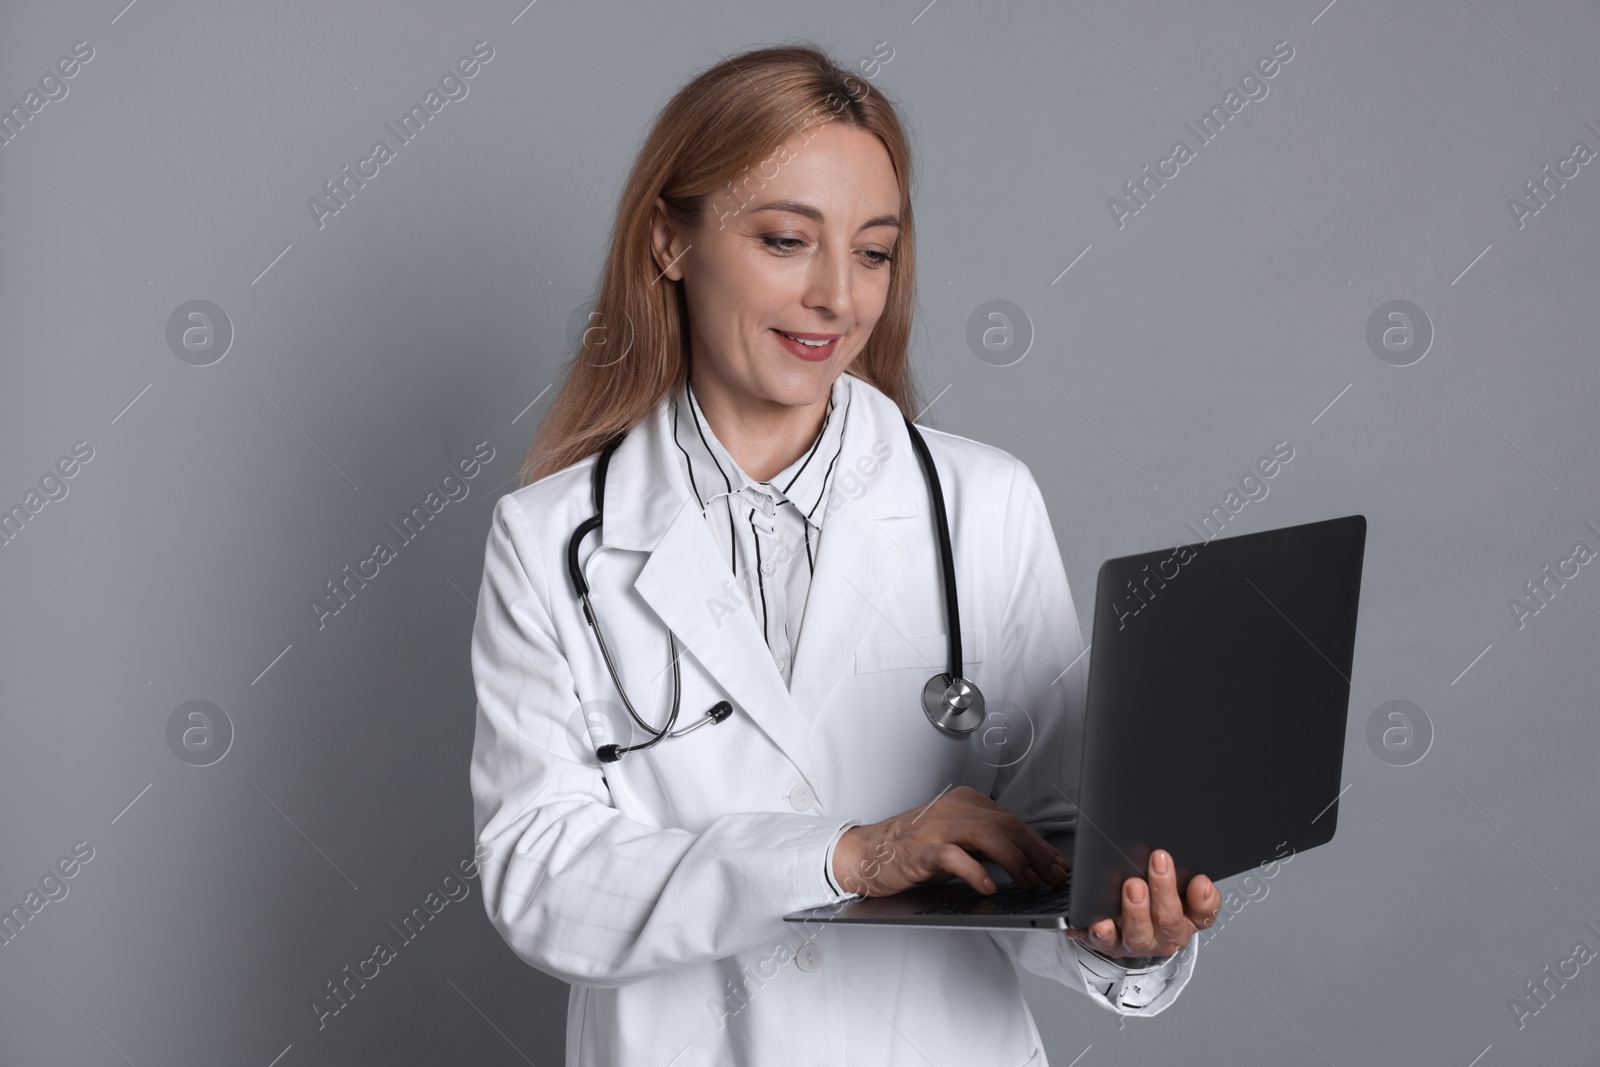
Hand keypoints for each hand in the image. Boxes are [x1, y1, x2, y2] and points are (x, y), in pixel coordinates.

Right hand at [831, 786, 1067, 897]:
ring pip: (988, 835)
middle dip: (1036, 853)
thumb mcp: (957, 842)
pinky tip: (989, 886)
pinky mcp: (922, 848)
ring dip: (1015, 861)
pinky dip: (976, 872)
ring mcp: (938, 826)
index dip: (1040, 845)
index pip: (1013, 821)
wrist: (868, 853)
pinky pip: (954, 856)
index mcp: (966, 802)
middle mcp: (954, 808)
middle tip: (1053, 876)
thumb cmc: (913, 850)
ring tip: (1029, 882)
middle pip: (1007, 825)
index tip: (1057, 865)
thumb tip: (1030, 863)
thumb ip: (988, 847)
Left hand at [1064, 848, 1217, 959]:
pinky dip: (1102, 933)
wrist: (1125, 934)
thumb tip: (1193, 873)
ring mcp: (1137, 943)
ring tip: (1132, 887)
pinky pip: (1105, 942)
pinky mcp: (1110, 945)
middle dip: (1164, 890)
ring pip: (1139, 935)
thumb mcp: (1176, 892)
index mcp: (1186, 921)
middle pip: (1169, 920)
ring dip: (1136, 911)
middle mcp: (1164, 937)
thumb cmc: (1153, 905)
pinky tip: (1099, 924)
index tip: (1199, 879)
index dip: (1204, 899)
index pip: (1204, 914)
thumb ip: (1185, 880)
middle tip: (1158, 863)